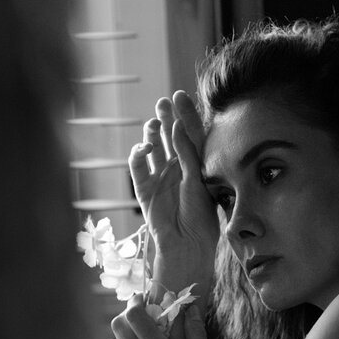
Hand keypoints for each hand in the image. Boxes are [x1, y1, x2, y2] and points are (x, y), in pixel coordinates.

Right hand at [129, 92, 218, 301]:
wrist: (188, 244)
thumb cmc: (201, 215)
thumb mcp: (199, 179)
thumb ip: (187, 152)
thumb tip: (175, 124)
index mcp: (195, 165)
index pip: (189, 133)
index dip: (184, 114)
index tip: (179, 94)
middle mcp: (177, 168)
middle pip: (168, 135)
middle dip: (165, 117)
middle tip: (163, 102)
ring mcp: (160, 177)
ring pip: (152, 147)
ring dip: (150, 133)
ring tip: (154, 123)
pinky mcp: (145, 189)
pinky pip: (137, 167)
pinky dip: (137, 155)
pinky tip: (144, 148)